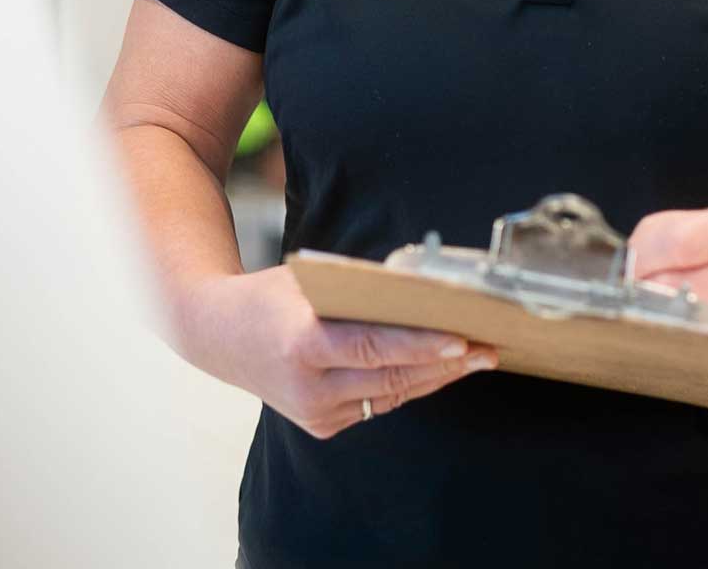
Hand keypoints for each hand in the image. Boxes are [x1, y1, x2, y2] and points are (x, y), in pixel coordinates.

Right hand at [189, 264, 496, 438]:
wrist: (219, 336)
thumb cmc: (272, 296)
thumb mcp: (310, 282)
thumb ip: (359, 291)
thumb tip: (423, 292)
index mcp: (303, 345)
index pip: (375, 348)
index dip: (421, 347)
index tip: (462, 341)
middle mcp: (308, 388)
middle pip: (391, 377)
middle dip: (446, 364)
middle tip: (488, 348)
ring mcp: (314, 413)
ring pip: (391, 395)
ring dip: (437, 377)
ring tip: (477, 357)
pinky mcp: (321, 426)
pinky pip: (377, 403)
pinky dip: (409, 385)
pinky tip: (440, 369)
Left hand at [630, 208, 707, 375]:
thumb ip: (688, 238)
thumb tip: (631, 263)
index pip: (670, 239)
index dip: (638, 255)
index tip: (629, 267)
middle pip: (668, 286)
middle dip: (640, 294)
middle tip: (634, 299)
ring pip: (682, 325)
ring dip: (656, 326)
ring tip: (655, 321)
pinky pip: (704, 356)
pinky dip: (682, 350)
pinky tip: (679, 344)